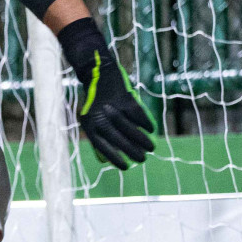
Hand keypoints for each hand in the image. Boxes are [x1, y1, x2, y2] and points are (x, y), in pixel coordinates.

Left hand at [74, 45, 156, 169]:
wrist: (99, 74)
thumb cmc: (96, 102)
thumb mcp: (90, 119)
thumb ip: (97, 137)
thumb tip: (105, 160)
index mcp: (90, 124)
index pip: (103, 147)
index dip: (115, 158)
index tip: (126, 167)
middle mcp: (101, 117)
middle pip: (119, 139)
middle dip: (133, 151)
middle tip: (142, 159)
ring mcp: (113, 108)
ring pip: (131, 128)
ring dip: (143, 140)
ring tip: (151, 148)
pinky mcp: (125, 99)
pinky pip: (138, 115)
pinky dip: (146, 124)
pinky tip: (151, 130)